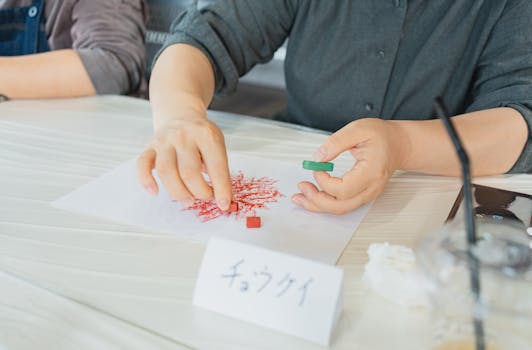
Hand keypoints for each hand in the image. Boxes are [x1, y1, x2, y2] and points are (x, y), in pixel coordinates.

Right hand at [136, 117, 231, 209]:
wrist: (181, 116)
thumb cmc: (201, 137)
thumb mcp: (217, 146)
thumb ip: (221, 172)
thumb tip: (225, 202)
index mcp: (206, 135)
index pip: (216, 167)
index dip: (221, 189)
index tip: (223, 204)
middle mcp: (184, 136)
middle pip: (189, 172)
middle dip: (199, 192)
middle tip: (204, 197)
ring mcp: (164, 141)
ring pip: (166, 172)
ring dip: (178, 192)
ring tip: (188, 200)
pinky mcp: (150, 147)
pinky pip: (142, 164)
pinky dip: (146, 180)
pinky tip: (155, 192)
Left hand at [291, 118, 408, 213]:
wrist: (398, 144)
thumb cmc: (381, 136)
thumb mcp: (358, 129)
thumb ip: (336, 142)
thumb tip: (317, 158)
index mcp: (372, 171)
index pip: (344, 189)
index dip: (325, 182)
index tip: (317, 169)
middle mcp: (372, 187)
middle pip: (341, 206)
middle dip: (316, 199)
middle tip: (301, 187)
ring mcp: (368, 194)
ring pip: (340, 209)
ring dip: (318, 205)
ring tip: (300, 196)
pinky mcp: (363, 195)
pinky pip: (343, 205)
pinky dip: (325, 203)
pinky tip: (312, 196)